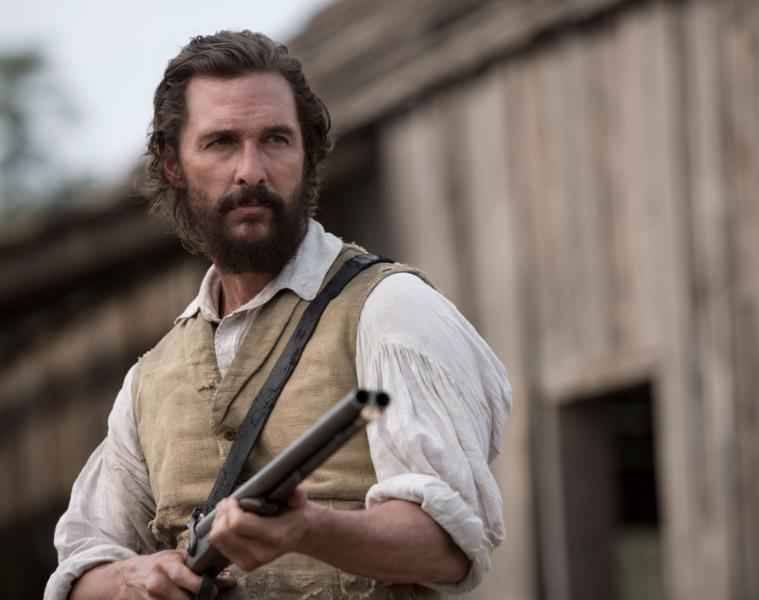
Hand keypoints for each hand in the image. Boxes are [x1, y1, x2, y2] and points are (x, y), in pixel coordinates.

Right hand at [69, 549, 236, 599]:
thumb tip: (230, 581)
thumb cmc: (158, 565)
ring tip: (191, 596)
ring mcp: (151, 599)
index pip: (187, 579)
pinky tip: (178, 599)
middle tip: (206, 597)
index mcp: (167, 565)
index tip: (214, 591)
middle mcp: (157, 583)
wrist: (126, 577)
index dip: (203, 587)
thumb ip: (203, 570)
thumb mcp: (179, 560)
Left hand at [208, 486, 311, 571]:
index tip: (234, 499)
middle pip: (223, 533)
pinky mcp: (245, 565)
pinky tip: (229, 523)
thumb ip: (296, 495)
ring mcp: (252, 561)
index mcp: (275, 535)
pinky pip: (219, 546)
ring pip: (217, 540)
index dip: (230, 509)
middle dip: (222, 513)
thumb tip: (295, 492)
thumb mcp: (298, 500)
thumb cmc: (294, 513)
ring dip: (218, 522)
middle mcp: (262, 552)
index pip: (238, 523)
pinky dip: (220, 532)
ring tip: (228, 510)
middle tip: (228, 502)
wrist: (299, 533)